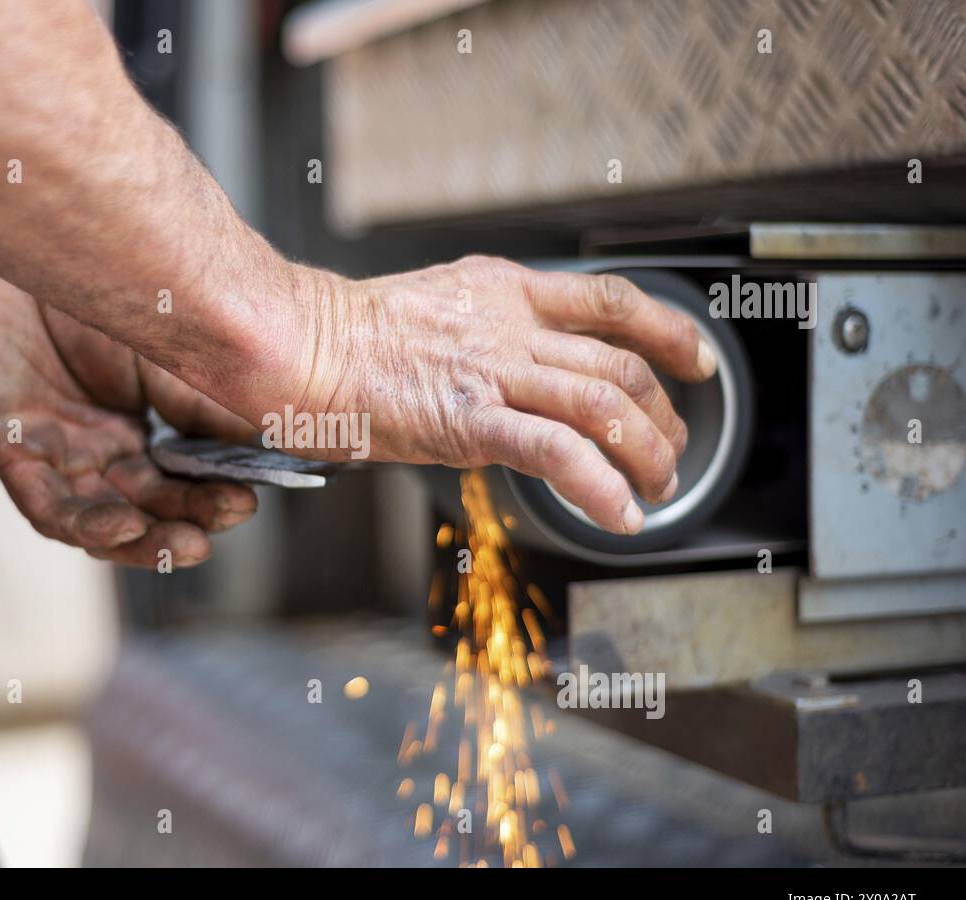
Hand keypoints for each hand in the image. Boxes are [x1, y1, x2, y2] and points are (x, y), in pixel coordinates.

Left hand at [0, 253, 256, 567]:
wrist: (8, 243)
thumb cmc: (82, 292)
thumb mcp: (163, 352)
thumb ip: (202, 403)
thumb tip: (262, 446)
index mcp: (137, 431)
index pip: (182, 481)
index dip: (215, 496)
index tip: (250, 498)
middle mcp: (98, 451)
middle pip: (149, 506)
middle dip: (191, 521)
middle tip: (230, 516)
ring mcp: (56, 454)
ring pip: (102, 521)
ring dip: (146, 541)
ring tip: (189, 545)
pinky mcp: (10, 449)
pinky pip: (49, 506)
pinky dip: (89, 525)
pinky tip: (126, 526)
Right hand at [274, 257, 715, 534]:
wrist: (299, 344)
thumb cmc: (345, 337)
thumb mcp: (432, 307)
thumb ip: (483, 330)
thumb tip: (512, 366)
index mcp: (503, 290)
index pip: (611, 301)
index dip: (667, 331)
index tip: (696, 358)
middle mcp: (510, 327)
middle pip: (620, 365)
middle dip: (663, 416)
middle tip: (671, 451)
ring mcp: (493, 372)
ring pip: (603, 405)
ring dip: (645, 454)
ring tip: (656, 489)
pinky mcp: (470, 420)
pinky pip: (558, 453)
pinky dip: (599, 486)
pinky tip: (617, 513)